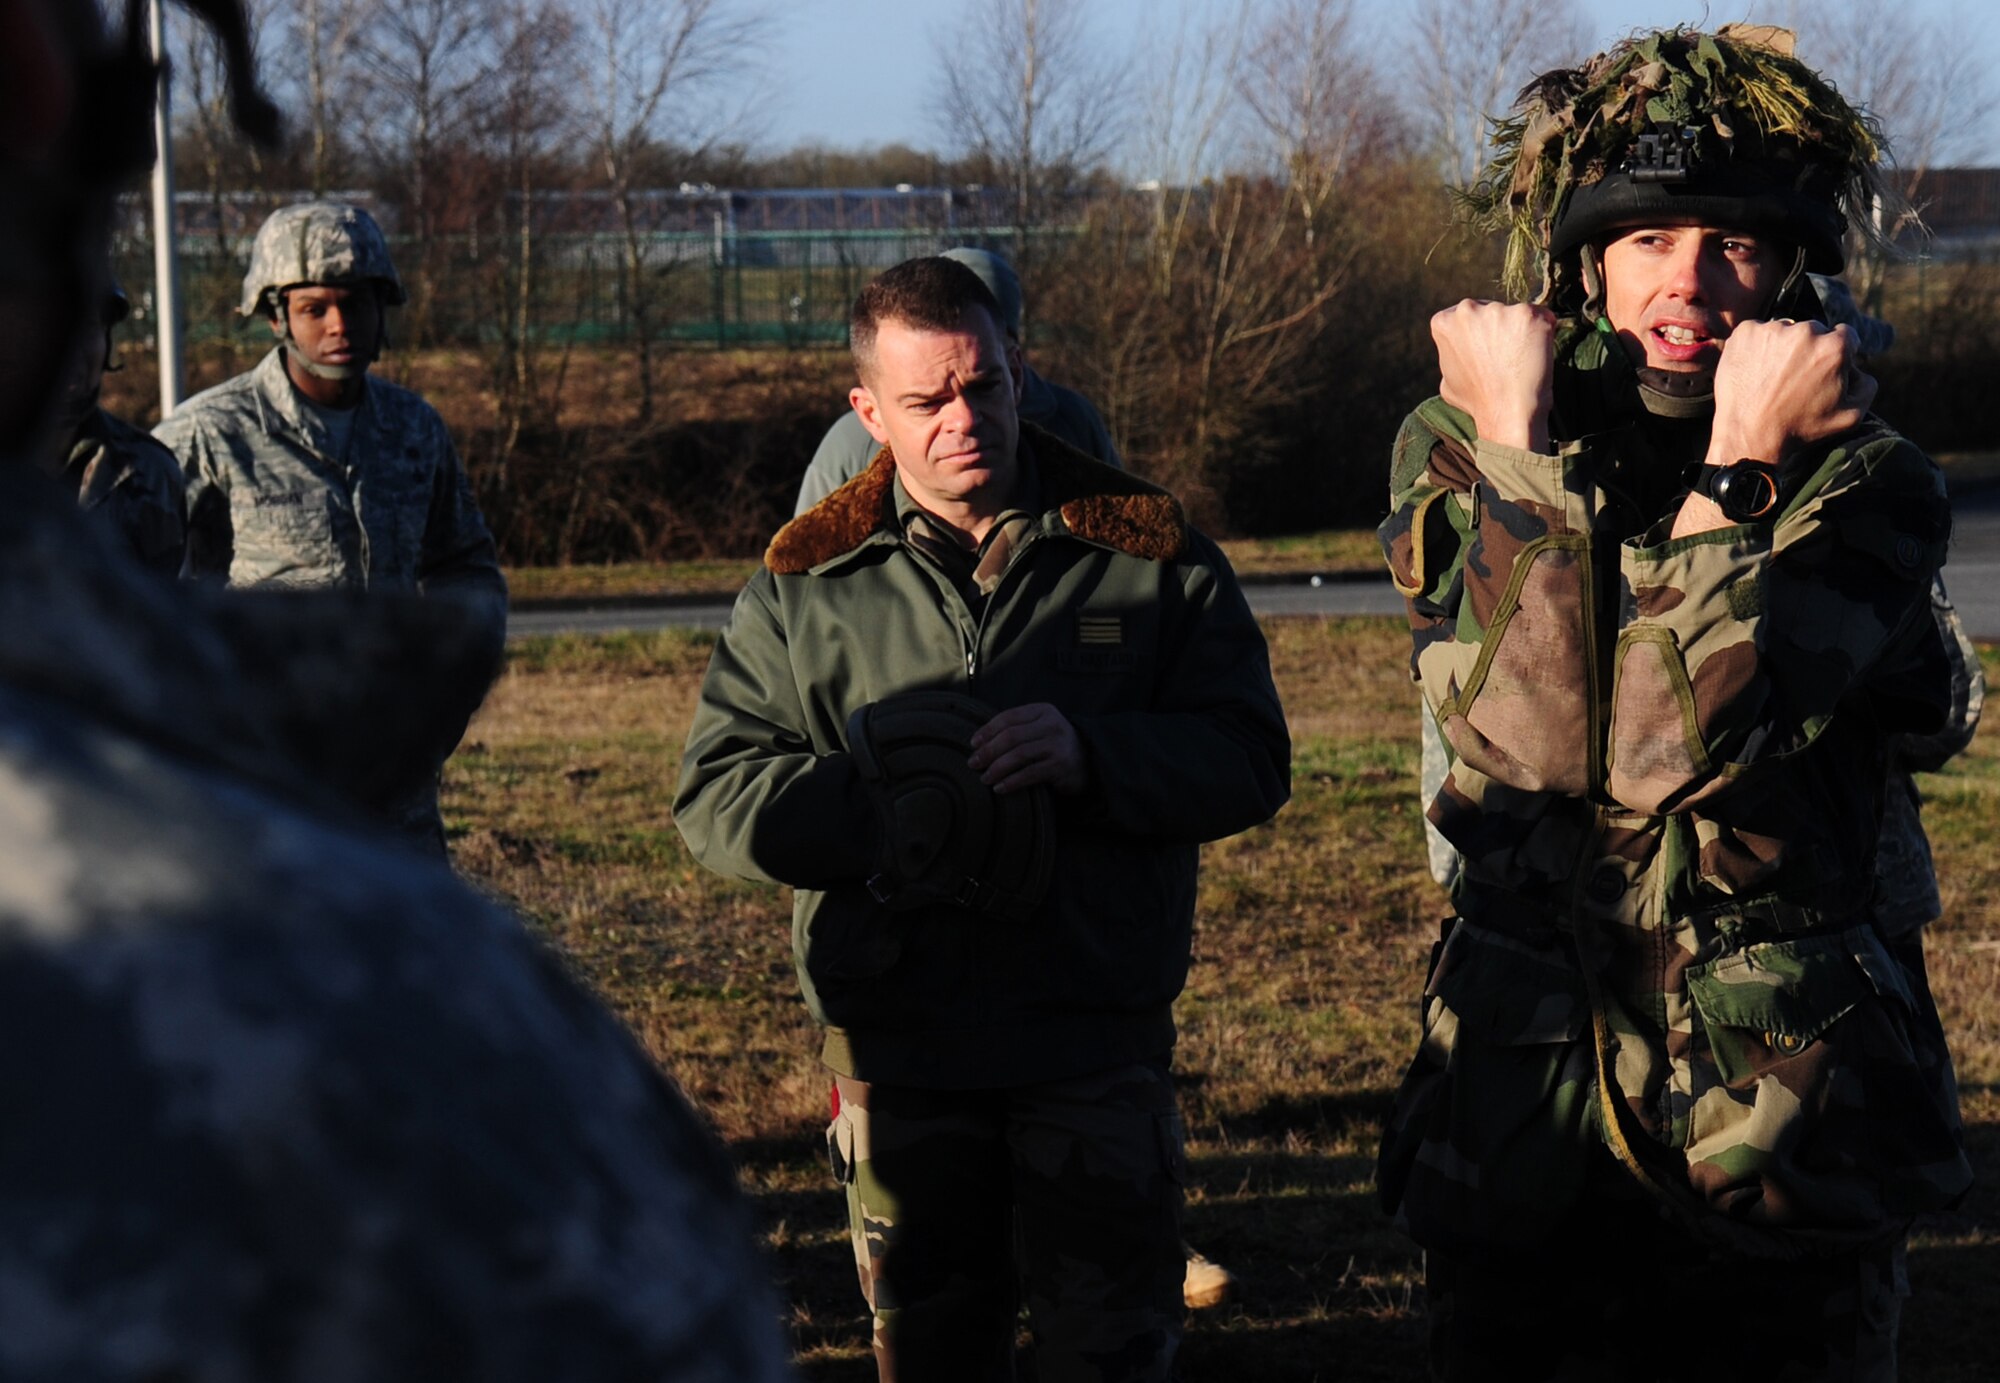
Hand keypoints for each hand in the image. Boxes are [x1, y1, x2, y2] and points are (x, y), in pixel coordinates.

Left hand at [967, 703, 1086, 795]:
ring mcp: (1058, 745)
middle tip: (973, 763)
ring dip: (997, 768)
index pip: (1008, 717)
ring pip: (1018, 755)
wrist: (1088, 761)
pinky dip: (1011, 782)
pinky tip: (999, 788)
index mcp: (1043, 710)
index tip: (973, 744)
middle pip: (1011, 736)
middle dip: (988, 751)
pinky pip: (1029, 773)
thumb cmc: (1053, 745)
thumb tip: (978, 744)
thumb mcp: (1038, 729)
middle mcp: (1052, 725)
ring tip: (985, 778)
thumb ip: (1016, 729)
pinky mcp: (1060, 766)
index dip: (987, 730)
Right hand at [1431, 299, 1555, 451]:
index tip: (1486, 352)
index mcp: (1444, 321)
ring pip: (1515, 314)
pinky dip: (1543, 333)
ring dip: (1520, 332)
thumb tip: (1460, 352)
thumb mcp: (1446, 379)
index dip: (1478, 334)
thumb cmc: (1477, 401)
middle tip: (1505, 357)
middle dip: (1498, 328)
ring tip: (1521, 361)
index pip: (1465, 317)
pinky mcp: (1528, 314)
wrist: (1506, 412)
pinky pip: (1541, 318)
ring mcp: (1500, 310)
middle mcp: (1468, 309)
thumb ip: (1451, 356)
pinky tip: (1537, 356)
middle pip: (1490, 310)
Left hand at [1706, 318, 1875, 467]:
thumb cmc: (1801, 429)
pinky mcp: (1745, 332)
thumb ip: (1867, 385)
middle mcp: (1805, 331)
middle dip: (1809, 350)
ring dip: (1782, 347)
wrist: (1749, 436)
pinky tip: (1755, 370)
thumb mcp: (1851, 416)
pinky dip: (1756, 346)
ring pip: (1785, 330)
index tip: (1822, 370)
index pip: (1845, 335)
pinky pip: (1757, 331)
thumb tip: (1858, 366)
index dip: (1836, 355)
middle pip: (1814, 331)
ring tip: (1773, 377)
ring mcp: (1772, 329)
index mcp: (1835, 346)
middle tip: (1794, 378)